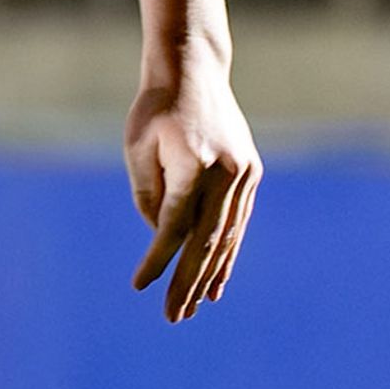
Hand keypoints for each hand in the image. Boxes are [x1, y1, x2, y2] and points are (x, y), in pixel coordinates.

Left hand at [125, 65, 257, 319]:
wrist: (195, 72)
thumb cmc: (155, 109)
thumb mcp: (137, 148)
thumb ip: (147, 194)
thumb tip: (159, 235)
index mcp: (194, 165)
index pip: (173, 226)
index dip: (157, 260)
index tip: (140, 286)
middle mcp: (225, 173)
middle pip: (205, 241)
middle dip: (188, 282)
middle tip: (174, 316)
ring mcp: (244, 174)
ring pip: (227, 236)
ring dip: (211, 274)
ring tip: (195, 306)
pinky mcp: (251, 173)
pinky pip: (238, 223)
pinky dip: (228, 252)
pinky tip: (217, 281)